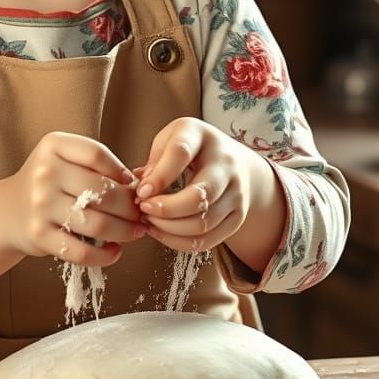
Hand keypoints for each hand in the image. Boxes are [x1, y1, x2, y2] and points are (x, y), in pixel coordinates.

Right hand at [4, 132, 144, 267]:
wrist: (8, 211)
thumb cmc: (49, 184)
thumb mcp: (64, 160)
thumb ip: (96, 165)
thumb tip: (139, 187)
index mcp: (52, 146)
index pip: (96, 154)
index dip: (121, 171)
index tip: (133, 185)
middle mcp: (44, 173)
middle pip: (103, 190)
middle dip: (130, 206)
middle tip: (140, 214)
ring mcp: (40, 205)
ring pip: (97, 223)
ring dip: (125, 231)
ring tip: (135, 232)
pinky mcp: (39, 235)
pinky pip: (81, 251)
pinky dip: (105, 256)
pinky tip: (115, 251)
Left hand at [134, 117, 253, 253]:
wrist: (235, 162)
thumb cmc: (192, 149)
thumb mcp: (171, 139)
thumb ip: (156, 160)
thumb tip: (142, 188)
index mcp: (202, 136)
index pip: (181, 153)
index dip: (159, 176)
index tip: (140, 192)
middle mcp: (225, 164)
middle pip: (199, 195)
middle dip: (165, 209)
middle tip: (143, 209)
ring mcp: (236, 192)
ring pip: (202, 223)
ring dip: (169, 229)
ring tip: (149, 221)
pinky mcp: (237, 217)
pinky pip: (208, 240)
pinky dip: (180, 242)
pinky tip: (162, 232)